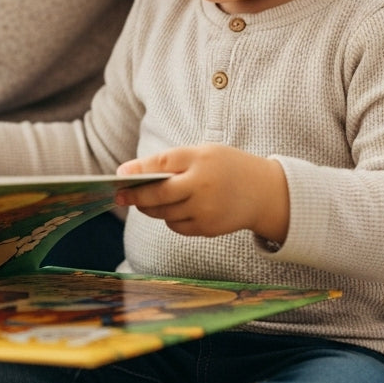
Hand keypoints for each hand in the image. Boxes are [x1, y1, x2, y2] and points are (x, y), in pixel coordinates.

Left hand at [114, 144, 287, 240]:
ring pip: (164, 213)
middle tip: (119, 195)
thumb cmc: (227, 167)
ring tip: (145, 201)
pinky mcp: (207, 228)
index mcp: (201, 159)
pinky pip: (176, 225)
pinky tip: (175, 209)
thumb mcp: (203, 154)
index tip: (119, 175)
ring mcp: (205, 209)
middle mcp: (203, 185)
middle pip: (158, 194)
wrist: (264, 193)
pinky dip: (170, 218)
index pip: (162, 164)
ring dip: (151, 208)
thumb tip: (129, 173)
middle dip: (135, 196)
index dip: (138, 170)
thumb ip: (170, 161)